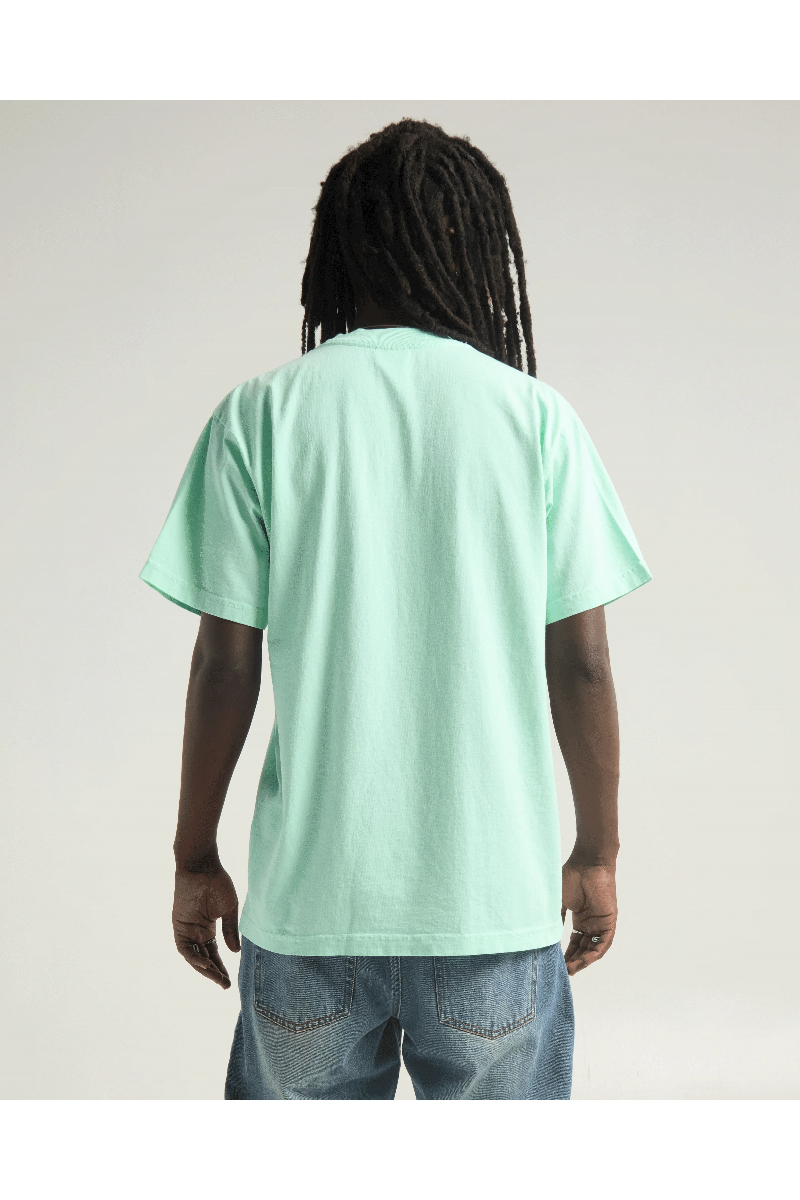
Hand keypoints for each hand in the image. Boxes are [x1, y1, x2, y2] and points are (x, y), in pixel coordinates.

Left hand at [173, 863, 240, 988]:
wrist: (202, 867)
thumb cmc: (217, 883)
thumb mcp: (228, 910)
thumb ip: (230, 931)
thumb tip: (234, 952)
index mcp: (207, 928)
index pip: (213, 953)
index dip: (221, 967)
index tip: (228, 981)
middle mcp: (195, 932)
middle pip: (204, 958)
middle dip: (214, 973)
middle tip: (225, 986)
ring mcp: (186, 930)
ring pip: (193, 957)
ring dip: (205, 970)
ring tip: (218, 980)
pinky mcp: (178, 926)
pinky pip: (184, 948)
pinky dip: (193, 958)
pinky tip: (205, 965)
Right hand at [561, 855, 617, 975]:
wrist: (587, 864)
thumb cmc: (571, 877)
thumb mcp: (558, 902)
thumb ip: (555, 919)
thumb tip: (545, 937)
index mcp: (581, 918)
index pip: (575, 942)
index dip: (567, 954)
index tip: (558, 964)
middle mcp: (592, 923)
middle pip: (584, 948)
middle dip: (574, 961)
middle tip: (563, 972)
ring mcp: (601, 923)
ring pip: (594, 948)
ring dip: (584, 961)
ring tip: (571, 970)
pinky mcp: (610, 921)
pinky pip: (604, 943)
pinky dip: (595, 953)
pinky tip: (585, 962)